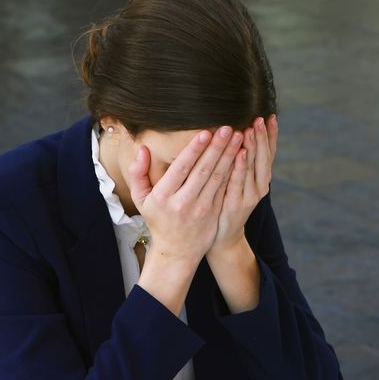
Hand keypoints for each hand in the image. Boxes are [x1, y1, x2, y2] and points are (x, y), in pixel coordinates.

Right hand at [127, 125, 243, 267]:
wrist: (176, 251)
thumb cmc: (158, 219)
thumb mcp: (141, 199)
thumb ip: (138, 173)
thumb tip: (142, 149)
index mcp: (164, 196)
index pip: (182, 168)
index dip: (195, 149)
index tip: (206, 132)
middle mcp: (183, 202)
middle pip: (203, 170)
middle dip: (217, 147)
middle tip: (228, 128)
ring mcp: (202, 209)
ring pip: (218, 178)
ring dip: (230, 156)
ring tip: (239, 137)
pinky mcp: (215, 213)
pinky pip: (225, 188)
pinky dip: (233, 171)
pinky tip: (240, 156)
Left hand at [209, 114, 277, 256]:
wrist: (224, 238)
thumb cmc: (227, 204)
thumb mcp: (237, 181)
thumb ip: (240, 161)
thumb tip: (239, 133)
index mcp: (260, 178)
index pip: (269, 152)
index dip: (271, 135)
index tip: (270, 115)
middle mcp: (260, 186)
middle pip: (264, 157)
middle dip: (262, 137)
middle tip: (259, 118)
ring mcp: (250, 196)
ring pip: (254, 168)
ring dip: (253, 148)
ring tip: (251, 129)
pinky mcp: (237, 204)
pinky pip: (239, 182)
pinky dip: (241, 167)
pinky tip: (240, 153)